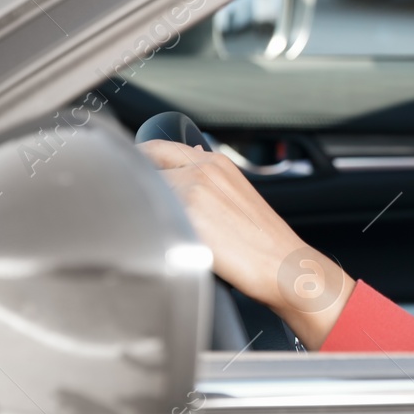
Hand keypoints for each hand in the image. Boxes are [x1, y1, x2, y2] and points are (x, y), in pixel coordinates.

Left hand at [139, 139, 353, 348]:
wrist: (286, 266)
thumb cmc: (264, 242)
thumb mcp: (236, 195)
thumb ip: (206, 179)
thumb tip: (185, 167)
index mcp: (215, 162)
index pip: (158, 148)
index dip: (138, 161)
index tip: (129, 176)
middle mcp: (202, 169)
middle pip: (144, 164)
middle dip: (132, 181)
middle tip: (126, 201)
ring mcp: (192, 190)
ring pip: (143, 191)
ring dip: (138, 206)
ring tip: (144, 229)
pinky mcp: (186, 217)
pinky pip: (148, 215)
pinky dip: (144, 226)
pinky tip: (153, 243)